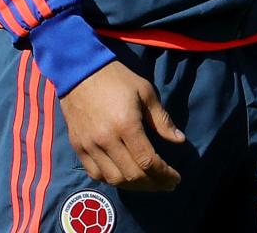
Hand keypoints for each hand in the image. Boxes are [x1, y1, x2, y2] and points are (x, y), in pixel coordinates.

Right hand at [59, 60, 185, 191]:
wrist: (79, 70)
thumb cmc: (116, 78)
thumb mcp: (145, 92)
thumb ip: (162, 120)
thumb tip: (179, 140)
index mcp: (126, 125)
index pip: (148, 162)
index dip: (164, 174)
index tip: (175, 178)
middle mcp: (106, 140)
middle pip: (133, 175)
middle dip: (154, 184)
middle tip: (165, 183)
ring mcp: (89, 145)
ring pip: (114, 179)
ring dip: (134, 186)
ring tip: (147, 182)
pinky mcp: (77, 146)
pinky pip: (95, 174)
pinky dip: (111, 180)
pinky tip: (123, 176)